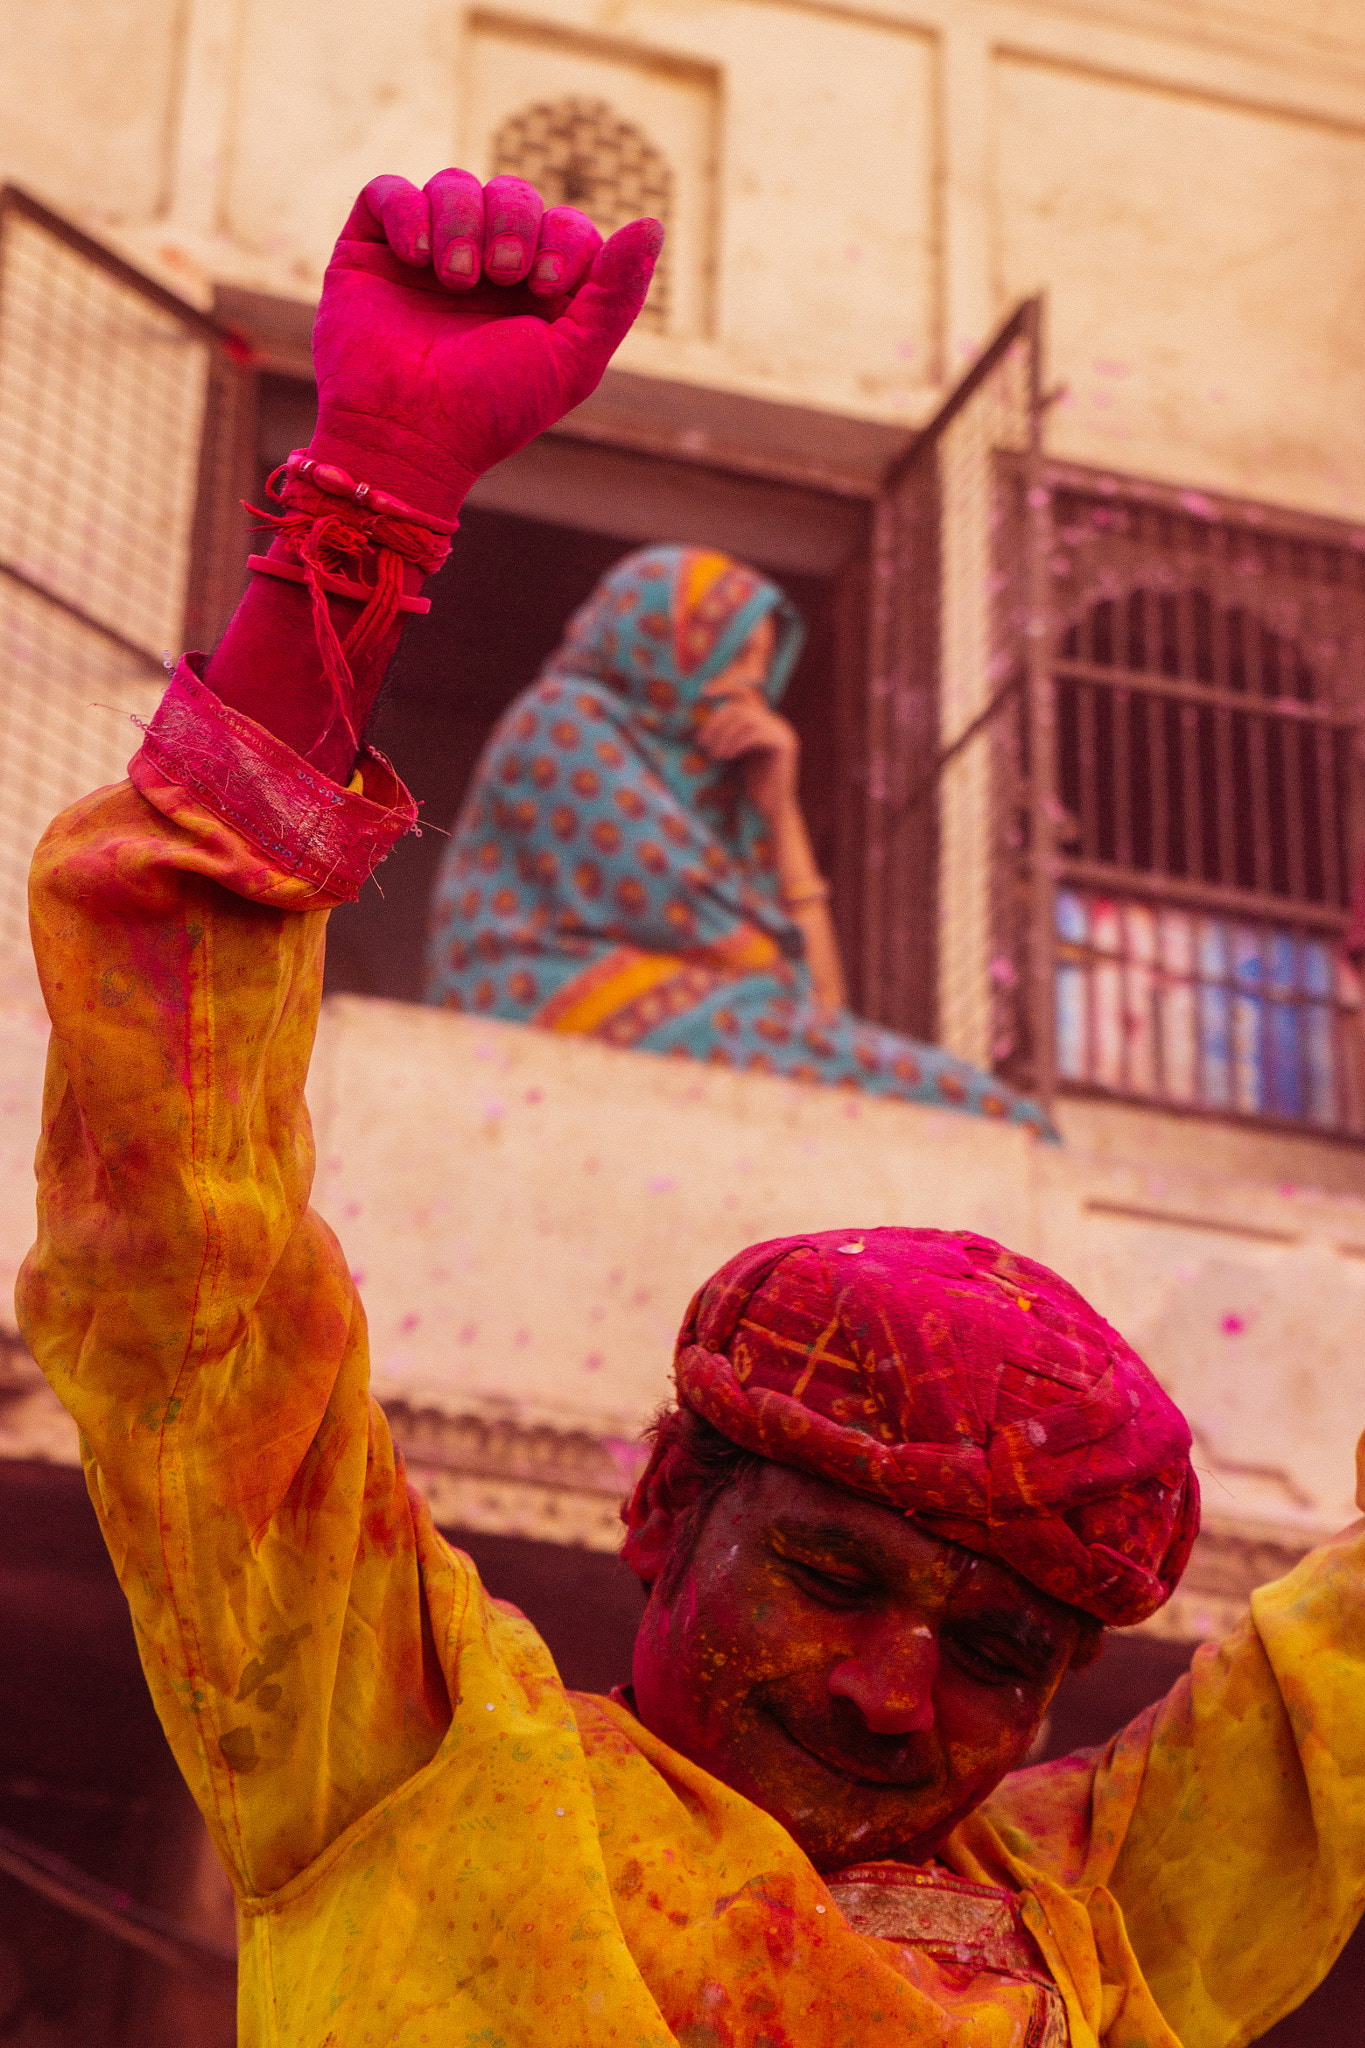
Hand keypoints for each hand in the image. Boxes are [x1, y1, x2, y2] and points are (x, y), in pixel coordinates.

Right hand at [308, 168, 662, 520]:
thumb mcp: (571, 362)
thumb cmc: (492, 412)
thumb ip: (616, 296)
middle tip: (499, 276)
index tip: (546, 285)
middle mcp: (483, 266)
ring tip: (454, 278)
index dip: (562, 238)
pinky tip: (416, 259)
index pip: (564, 224)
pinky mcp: (372, 251)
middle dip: (512, 223)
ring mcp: (427, 255)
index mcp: (535, 292)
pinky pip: (389, 190)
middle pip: (512, 193)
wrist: (406, 439)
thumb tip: (653, 222)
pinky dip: (407, 211)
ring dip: (461, 220)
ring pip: (453, 185)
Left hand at [698, 687, 799, 821]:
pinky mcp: (784, 744)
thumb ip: (730, 734)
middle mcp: (776, 723)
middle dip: (716, 721)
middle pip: (741, 706)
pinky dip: (736, 742)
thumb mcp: (737, 754)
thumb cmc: (752, 786)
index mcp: (766, 722)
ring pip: (746, 718)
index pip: (746, 694)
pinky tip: (727, 756)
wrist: (772, 809)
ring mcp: (783, 732)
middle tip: (701, 742)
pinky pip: (755, 733)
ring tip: (713, 753)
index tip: (704, 692)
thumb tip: (703, 721)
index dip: (726, 687)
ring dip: (723, 734)